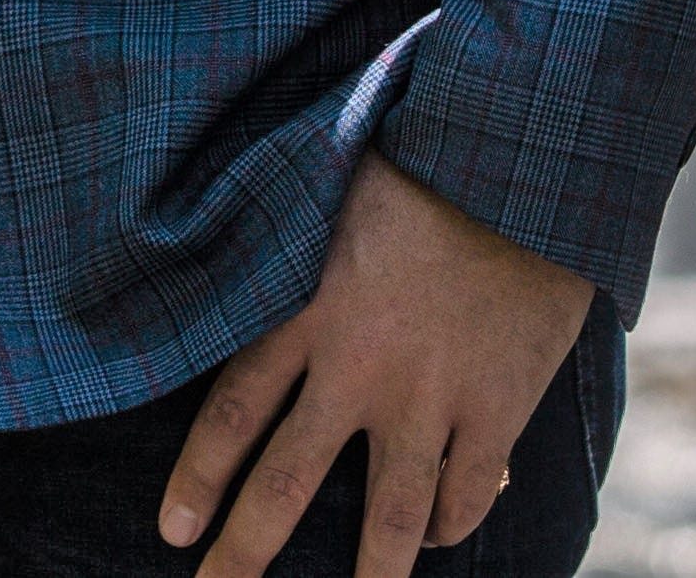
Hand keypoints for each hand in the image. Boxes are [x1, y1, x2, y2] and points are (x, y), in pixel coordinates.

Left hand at [159, 158, 589, 572]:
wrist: (522, 166)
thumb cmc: (418, 159)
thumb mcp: (328, 189)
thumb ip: (288, 245)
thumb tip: (235, 251)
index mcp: (305, 309)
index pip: (232, 412)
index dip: (199, 479)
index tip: (173, 529)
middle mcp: (359, 368)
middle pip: (287, 482)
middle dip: (246, 550)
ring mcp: (430, 397)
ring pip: (388, 518)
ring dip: (370, 574)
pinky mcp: (497, 410)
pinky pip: (464, 496)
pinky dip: (449, 524)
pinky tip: (437, 536)